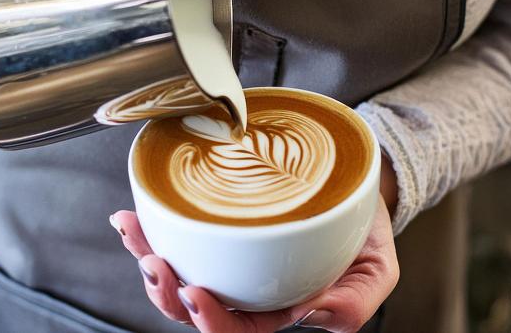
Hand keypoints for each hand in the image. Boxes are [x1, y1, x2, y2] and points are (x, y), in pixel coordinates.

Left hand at [110, 193, 398, 331]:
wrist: (358, 191)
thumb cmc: (364, 235)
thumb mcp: (377, 273)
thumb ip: (353, 304)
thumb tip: (308, 310)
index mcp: (276, 309)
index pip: (235, 330)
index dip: (209, 321)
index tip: (195, 292)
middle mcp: (244, 289)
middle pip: (193, 306)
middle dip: (166, 292)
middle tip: (156, 263)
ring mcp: (226, 258)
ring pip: (177, 271)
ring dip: (148, 257)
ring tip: (134, 232)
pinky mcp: (215, 226)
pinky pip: (178, 234)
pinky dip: (152, 225)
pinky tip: (134, 214)